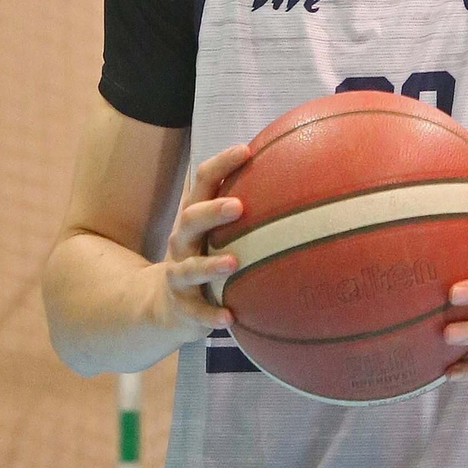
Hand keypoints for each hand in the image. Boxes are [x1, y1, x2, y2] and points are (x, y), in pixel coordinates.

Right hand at [152, 142, 252, 336]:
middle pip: (191, 218)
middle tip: (239, 206)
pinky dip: (211, 315)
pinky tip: (230, 317)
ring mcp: (179, 274)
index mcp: (195, 216)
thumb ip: (247, 207)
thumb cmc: (205, 254)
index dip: (221, 163)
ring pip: (189, 267)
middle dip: (213, 211)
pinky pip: (196, 312)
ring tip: (234, 262)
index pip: (203, 181)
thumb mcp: (217, 230)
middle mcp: (182, 241)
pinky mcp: (183, 306)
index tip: (246, 150)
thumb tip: (300, 177)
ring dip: (210, 265)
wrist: (167, 304)